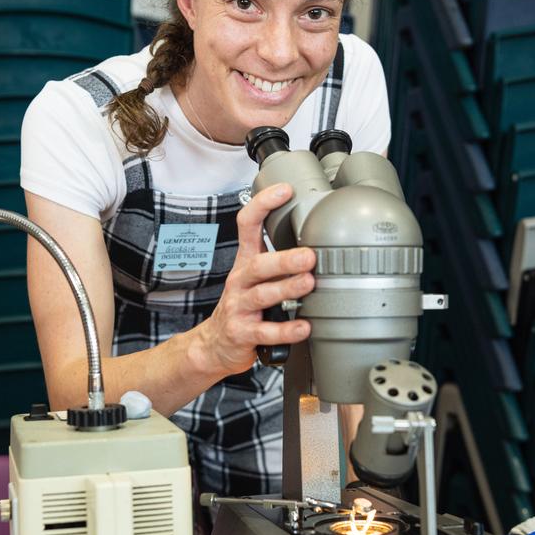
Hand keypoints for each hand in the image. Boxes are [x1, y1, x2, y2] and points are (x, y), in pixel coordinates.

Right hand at [195, 183, 314, 375]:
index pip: (247, 225)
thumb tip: (319, 239)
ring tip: (308, 284)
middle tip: (309, 255)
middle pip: (258, 264)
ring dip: (287, 288)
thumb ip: (280, 258)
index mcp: (245, 262)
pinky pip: (266, 331)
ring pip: (263, 295)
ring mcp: (240, 307)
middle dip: (284, 258)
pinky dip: (286, 331)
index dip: (263, 205)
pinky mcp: (243, 333)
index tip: (284, 190)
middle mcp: (240, 281)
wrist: (215, 343)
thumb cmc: (243, 306)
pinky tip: (303, 327)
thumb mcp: (255, 277)